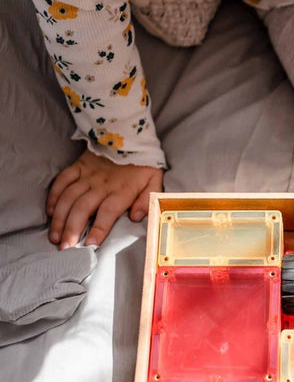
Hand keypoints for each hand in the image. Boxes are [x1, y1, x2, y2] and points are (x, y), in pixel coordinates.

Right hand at [46, 149, 162, 248]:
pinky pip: (62, 181)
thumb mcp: (154, 181)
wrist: (130, 135)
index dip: (99, 229)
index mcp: (121, 190)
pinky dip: (54, 196)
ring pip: (68, 198)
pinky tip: (50, 212)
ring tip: (55, 236)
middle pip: (83, 208)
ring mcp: (87, 175)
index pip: (108, 212)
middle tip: (65, 247)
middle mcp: (102, 184)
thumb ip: (146, 200)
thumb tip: (137, 218)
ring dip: (60, 218)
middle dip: (72, 229)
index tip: (90, 244)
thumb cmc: (144, 163)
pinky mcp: (78, 166)